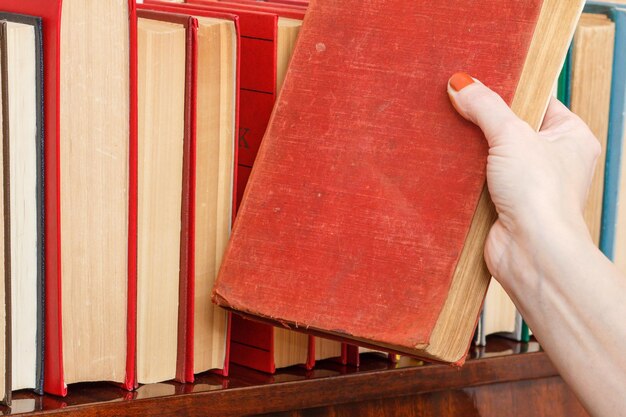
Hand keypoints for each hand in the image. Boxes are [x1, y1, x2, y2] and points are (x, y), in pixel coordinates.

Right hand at [446, 73, 599, 289]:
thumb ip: (486, 106)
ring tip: (449, 128)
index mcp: (571, 136)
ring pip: (492, 153)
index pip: (538, 101)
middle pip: (511, 126)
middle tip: (459, 101)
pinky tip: (447, 160)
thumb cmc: (541, 195)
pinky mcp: (503, 202)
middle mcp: (552, 159)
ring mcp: (527, 182)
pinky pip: (479, 177)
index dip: (510, 90)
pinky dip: (464, 171)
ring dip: (471, 147)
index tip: (481, 78)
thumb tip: (461, 84)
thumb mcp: (512, 135)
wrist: (530, 251)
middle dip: (484, 119)